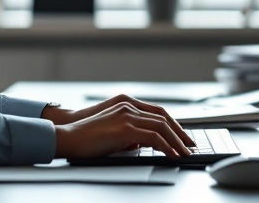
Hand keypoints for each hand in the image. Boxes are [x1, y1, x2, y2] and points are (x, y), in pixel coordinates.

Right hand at [53, 100, 194, 159]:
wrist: (68, 137)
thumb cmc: (88, 138)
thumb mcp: (113, 133)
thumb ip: (129, 134)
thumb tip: (142, 143)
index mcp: (126, 104)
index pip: (158, 112)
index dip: (173, 124)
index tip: (183, 137)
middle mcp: (128, 106)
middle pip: (164, 117)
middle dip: (180, 133)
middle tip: (189, 145)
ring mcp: (127, 115)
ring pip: (162, 126)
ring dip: (176, 141)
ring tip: (185, 153)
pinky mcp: (125, 128)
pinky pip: (153, 137)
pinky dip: (166, 146)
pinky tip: (172, 154)